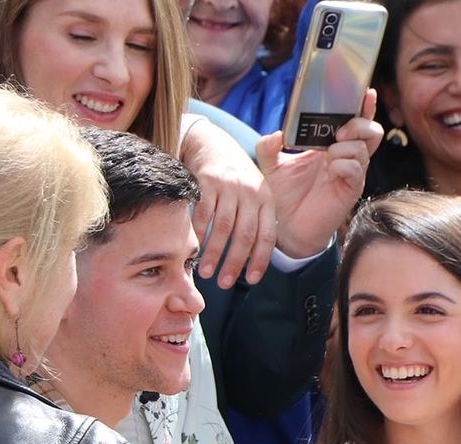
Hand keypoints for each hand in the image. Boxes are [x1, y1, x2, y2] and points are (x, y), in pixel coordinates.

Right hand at [181, 118, 277, 288]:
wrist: (213, 144)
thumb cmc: (235, 179)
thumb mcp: (254, 193)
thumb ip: (257, 221)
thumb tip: (253, 260)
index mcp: (266, 199)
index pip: (267, 236)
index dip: (260, 260)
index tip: (251, 280)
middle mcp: (250, 192)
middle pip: (245, 235)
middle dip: (234, 263)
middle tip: (225, 283)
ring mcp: (229, 186)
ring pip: (223, 228)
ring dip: (214, 254)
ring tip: (206, 273)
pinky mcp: (207, 180)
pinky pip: (203, 213)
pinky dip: (198, 234)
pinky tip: (194, 249)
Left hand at [257, 90, 382, 259]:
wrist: (284, 227)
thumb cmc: (283, 195)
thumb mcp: (271, 165)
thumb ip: (268, 146)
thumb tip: (276, 134)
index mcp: (330, 145)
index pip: (355, 121)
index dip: (364, 106)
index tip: (366, 92)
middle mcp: (344, 157)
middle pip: (371, 132)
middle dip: (360, 124)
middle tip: (339, 131)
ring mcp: (349, 174)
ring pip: (363, 149)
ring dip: (346, 146)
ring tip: (327, 155)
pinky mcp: (349, 191)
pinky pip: (356, 170)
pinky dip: (343, 165)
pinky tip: (330, 171)